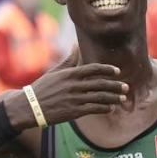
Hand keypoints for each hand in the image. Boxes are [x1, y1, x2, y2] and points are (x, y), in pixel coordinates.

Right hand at [3, 47, 128, 130]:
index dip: (107, 70)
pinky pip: (93, 109)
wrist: (30, 107)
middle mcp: (74, 85)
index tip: (118, 71)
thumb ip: (69, 60)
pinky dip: (104, 108)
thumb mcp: (55, 72)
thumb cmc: (43, 88)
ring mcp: (74, 99)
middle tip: (126, 87)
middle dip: (115, 85)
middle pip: (100, 84)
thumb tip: (76, 45)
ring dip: (113, 98)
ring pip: (99, 97)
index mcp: (70, 74)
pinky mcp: (73, 111)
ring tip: (122, 98)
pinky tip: (111, 108)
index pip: (93, 69)